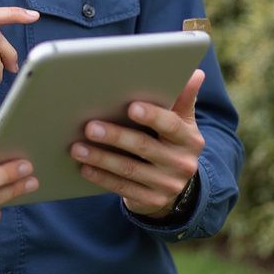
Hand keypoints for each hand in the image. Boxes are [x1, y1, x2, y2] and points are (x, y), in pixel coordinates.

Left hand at [69, 69, 205, 217]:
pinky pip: (123, 188)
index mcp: (189, 139)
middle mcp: (182, 163)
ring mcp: (168, 185)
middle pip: (144, 147)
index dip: (152, 116)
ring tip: (77, 147)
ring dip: (101, 158)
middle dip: (115, 136)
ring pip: (129, 170)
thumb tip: (196, 73)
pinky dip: (102, 178)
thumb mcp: (181, 121)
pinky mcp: (152, 200)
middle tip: (89, 127)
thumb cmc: (171, 140)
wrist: (176, 183)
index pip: (171, 125)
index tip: (131, 107)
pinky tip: (85, 168)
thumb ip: (183, 99)